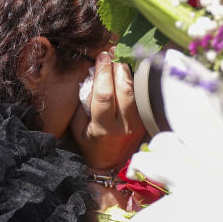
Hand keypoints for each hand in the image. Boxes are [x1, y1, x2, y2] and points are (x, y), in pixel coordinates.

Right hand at [71, 51, 144, 169]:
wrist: (109, 165)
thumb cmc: (89, 144)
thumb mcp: (78, 128)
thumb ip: (83, 104)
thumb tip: (91, 78)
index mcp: (103, 128)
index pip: (105, 95)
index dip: (103, 73)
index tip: (101, 57)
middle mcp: (123, 126)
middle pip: (124, 90)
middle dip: (117, 69)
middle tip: (110, 56)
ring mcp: (137, 125)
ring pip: (135, 93)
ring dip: (127, 74)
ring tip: (118, 63)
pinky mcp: (144, 122)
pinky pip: (139, 99)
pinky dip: (133, 85)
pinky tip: (126, 75)